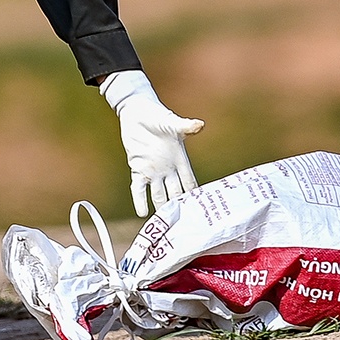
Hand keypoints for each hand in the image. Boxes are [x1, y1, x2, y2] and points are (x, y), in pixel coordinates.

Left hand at [99, 70, 203, 216]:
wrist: (137, 112)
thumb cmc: (158, 116)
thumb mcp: (172, 122)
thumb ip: (185, 126)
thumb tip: (199, 125)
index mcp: (180, 160)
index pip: (189, 183)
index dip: (194, 196)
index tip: (202, 213)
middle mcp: (168, 170)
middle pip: (175, 194)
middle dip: (179, 209)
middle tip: (184, 227)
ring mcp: (152, 171)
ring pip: (158, 195)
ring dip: (161, 208)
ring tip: (165, 225)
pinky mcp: (137, 168)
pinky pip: (139, 188)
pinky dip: (139, 200)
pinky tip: (141, 213)